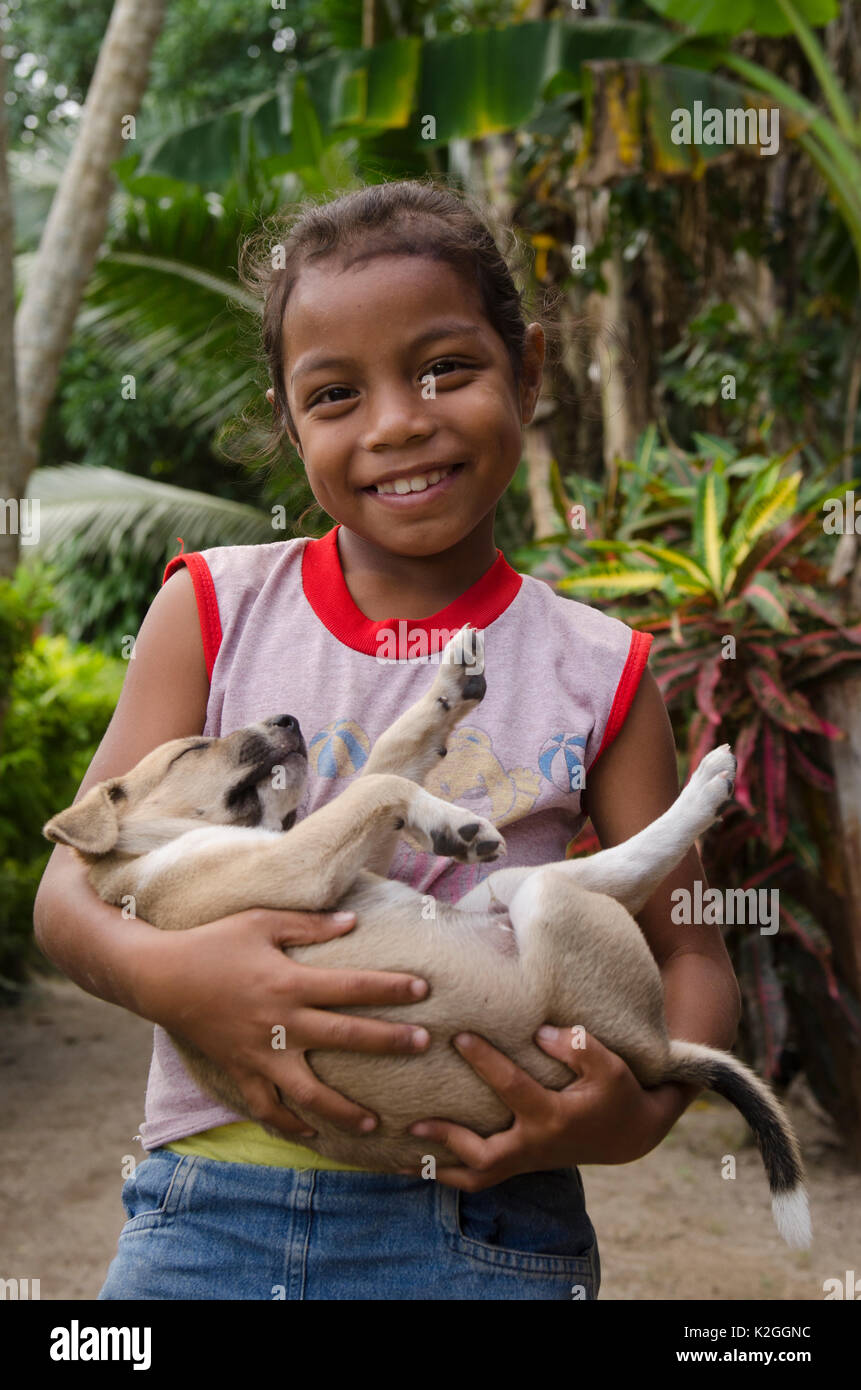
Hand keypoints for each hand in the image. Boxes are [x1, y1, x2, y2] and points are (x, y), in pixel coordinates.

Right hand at [134, 907, 429, 1139]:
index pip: (351, 987)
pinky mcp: (240, 1070)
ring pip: (307, 1092)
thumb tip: (353, 921)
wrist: (160, 977)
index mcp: (288, 982)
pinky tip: (311, 1134)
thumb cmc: (214, 942)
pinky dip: (288, 1125)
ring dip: (342, 1109)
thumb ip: (309, 925)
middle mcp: (279, 1022)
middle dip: (388, 1042)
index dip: (389, 988)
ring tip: (373, 1123)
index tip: (424, 990)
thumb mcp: (262, 922)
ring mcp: (259, 1053)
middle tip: (423, 1045)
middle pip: (344, 1037)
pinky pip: (266, 1107)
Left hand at [402, 1026, 689, 1190]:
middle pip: (483, 1156)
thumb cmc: (617, 1093)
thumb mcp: (610, 1066)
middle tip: (412, 1123)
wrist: (630, 1134)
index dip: (485, 1061)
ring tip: (401, 1159)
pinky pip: (481, 1177)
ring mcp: (526, 1159)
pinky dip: (450, 1174)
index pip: (512, 1089)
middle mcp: (534, 1145)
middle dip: (446, 1139)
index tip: (457, 1037)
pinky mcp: (522, 1162)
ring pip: (477, 1178)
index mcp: (553, 1117)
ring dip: (440, 1169)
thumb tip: (539, 1032)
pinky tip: (421, 1163)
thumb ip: (577, 1047)